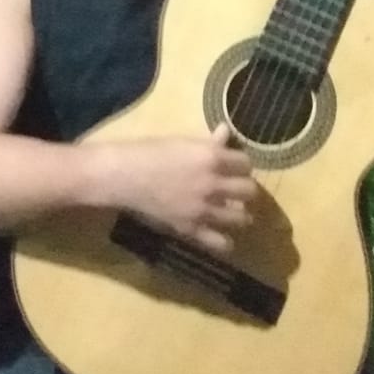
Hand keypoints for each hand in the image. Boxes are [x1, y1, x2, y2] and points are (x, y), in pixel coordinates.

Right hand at [102, 125, 255, 253]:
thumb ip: (208, 142)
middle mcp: (213, 184)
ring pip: (241, 217)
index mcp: (212, 158)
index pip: (246, 163)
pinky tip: (223, 237)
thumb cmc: (149, 152)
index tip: (237, 167)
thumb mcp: (182, 142)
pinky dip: (224, 241)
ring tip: (236, 213)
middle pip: (249, 190)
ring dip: (241, 214)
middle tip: (238, 190)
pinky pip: (219, 242)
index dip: (242, 165)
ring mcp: (203, 209)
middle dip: (245, 189)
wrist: (124, 175)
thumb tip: (226, 132)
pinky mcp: (191, 228)